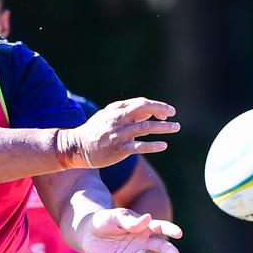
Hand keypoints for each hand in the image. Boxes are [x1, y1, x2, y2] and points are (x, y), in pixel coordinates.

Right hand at [57, 97, 179, 168]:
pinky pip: (140, 146)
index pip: (140, 103)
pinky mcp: (119, 149)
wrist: (77, 147)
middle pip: (143, 109)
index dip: (155, 106)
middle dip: (160, 110)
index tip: (166, 111)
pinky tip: (163, 145)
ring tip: (175, 127)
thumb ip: (126, 113)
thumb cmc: (94, 131)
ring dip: (163, 127)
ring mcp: (119, 134)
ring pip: (145, 127)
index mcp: (116, 110)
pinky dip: (153, 145)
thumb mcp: (107, 117)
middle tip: (173, 114)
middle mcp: (118, 119)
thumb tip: (147, 112)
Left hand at [79, 208, 181, 252]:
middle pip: (159, 245)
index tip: (178, 233)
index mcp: (143, 227)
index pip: (160, 228)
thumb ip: (130, 220)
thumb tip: (148, 218)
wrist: (86, 232)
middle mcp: (142, 242)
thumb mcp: (115, 216)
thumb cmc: (104, 219)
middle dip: (167, 249)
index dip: (170, 229)